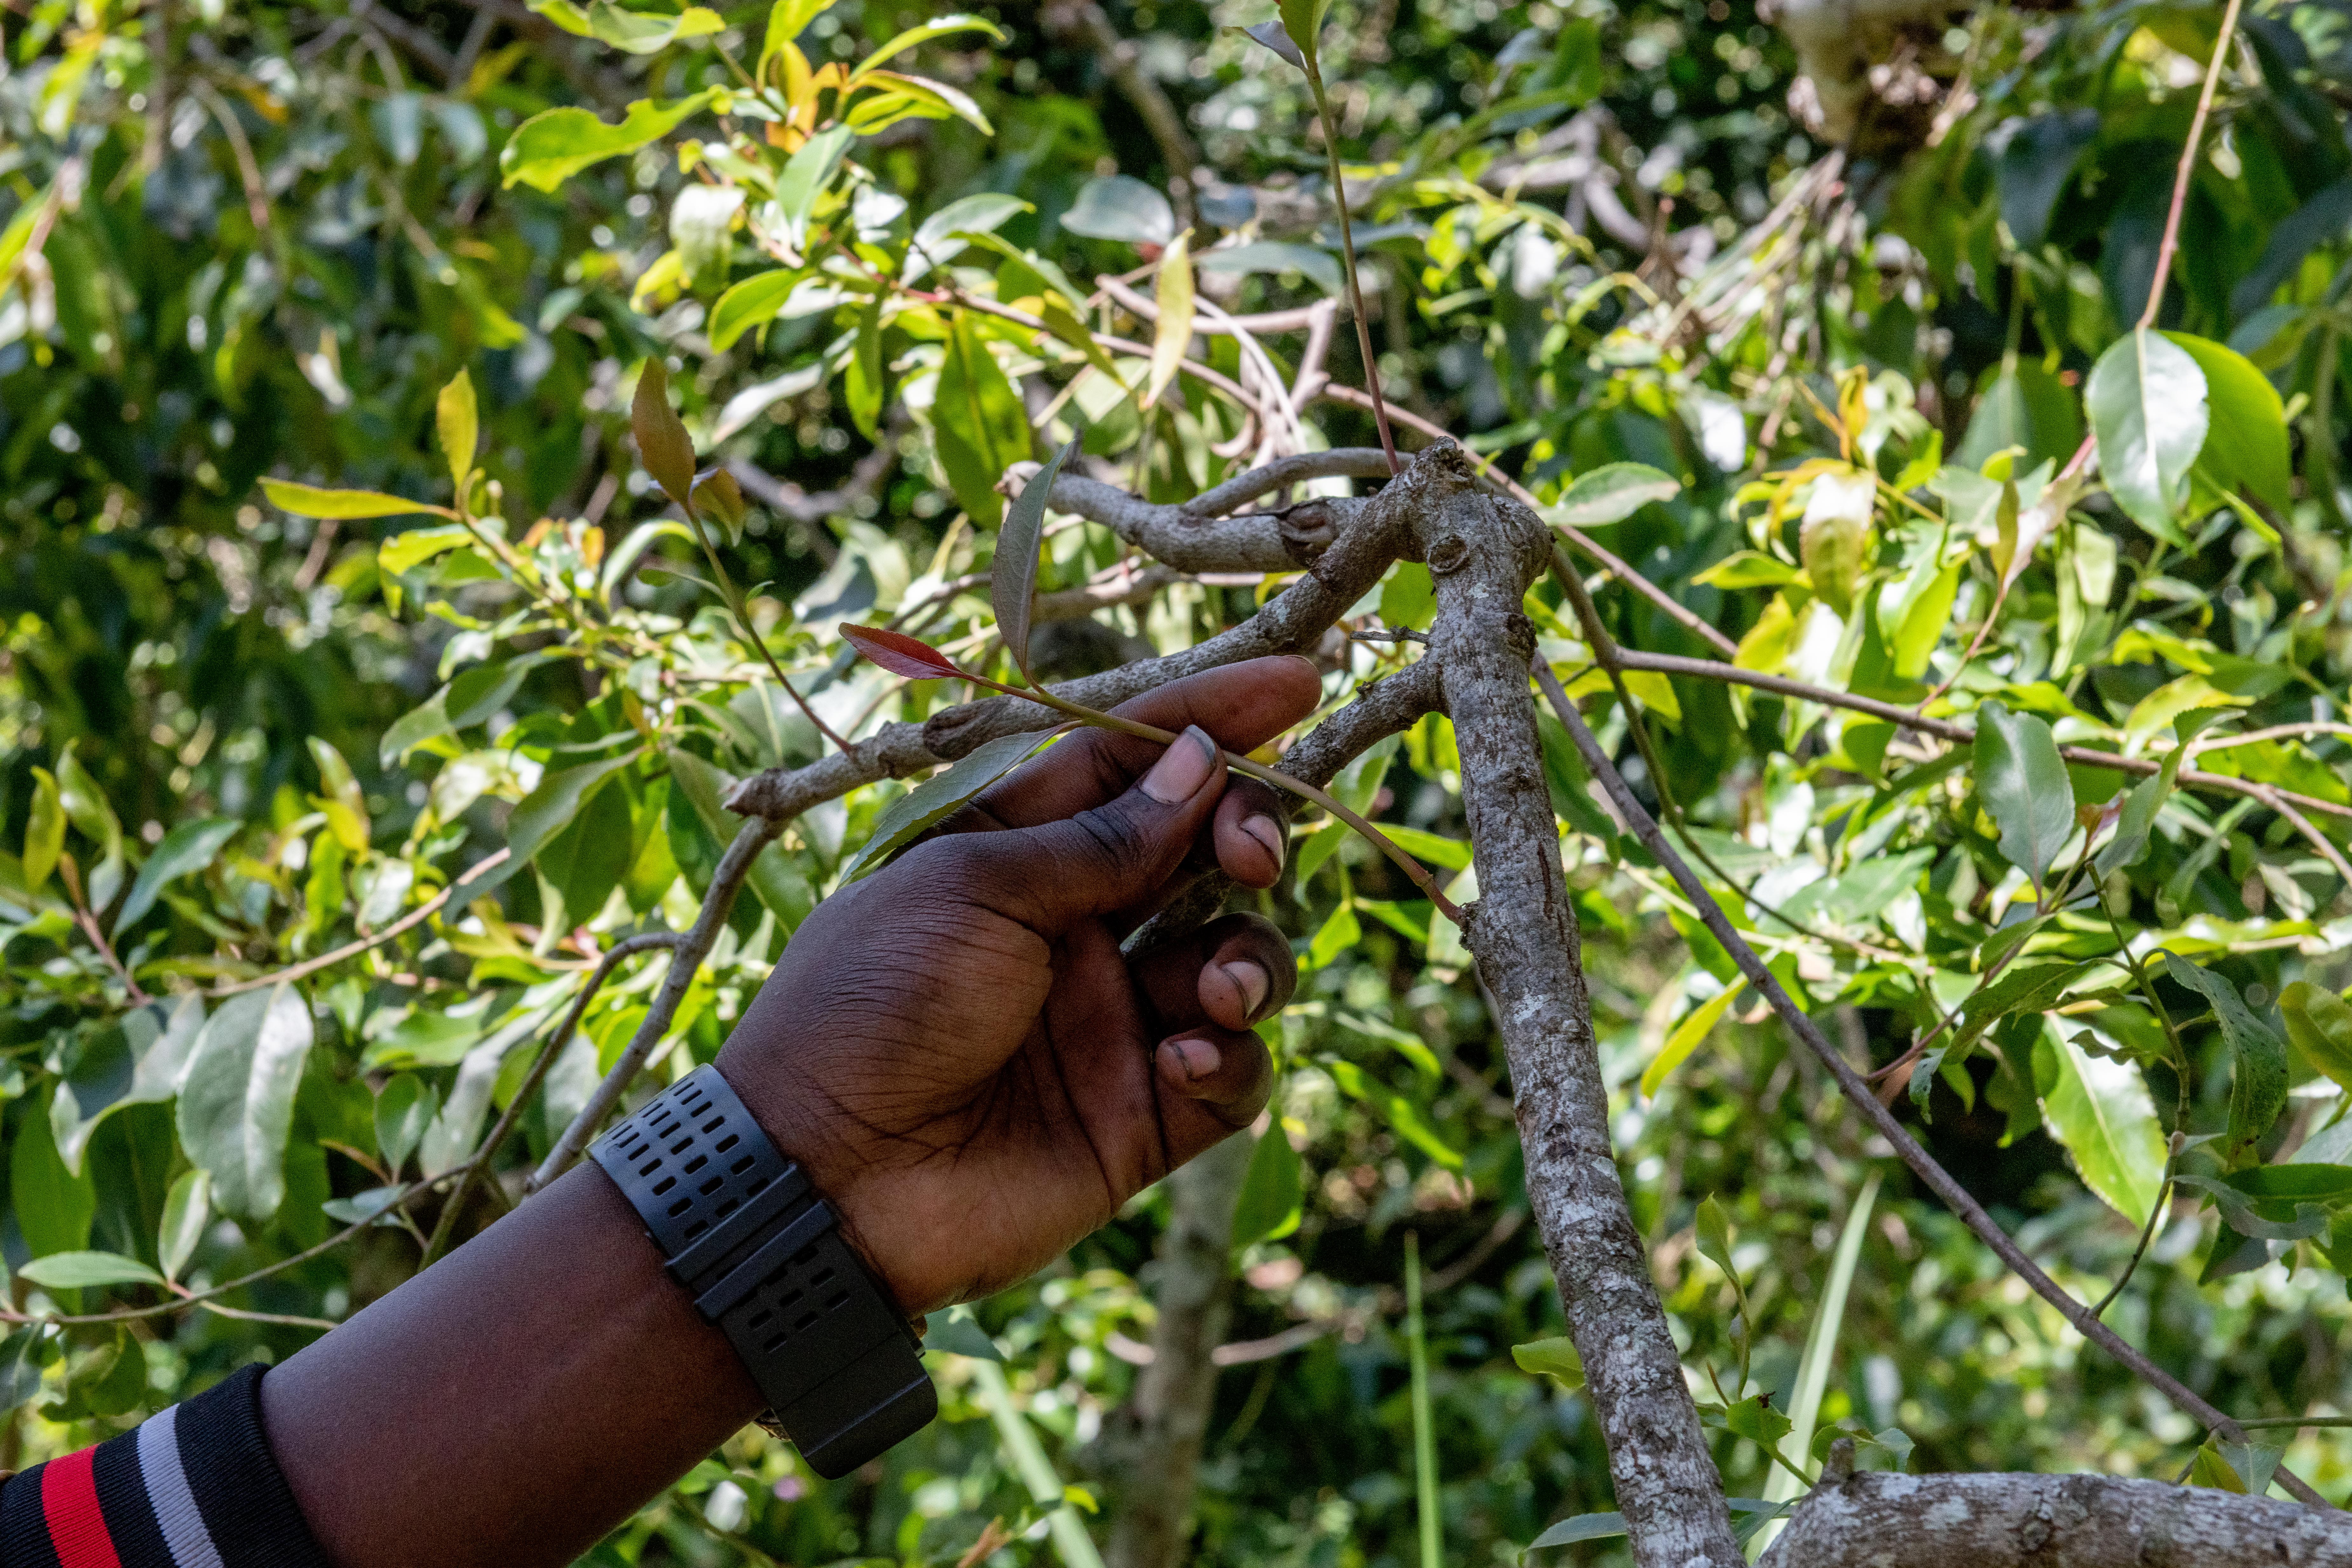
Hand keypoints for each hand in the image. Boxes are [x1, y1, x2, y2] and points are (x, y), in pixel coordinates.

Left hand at [720, 657, 1321, 1312]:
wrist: (824, 1178)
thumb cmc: (871, 1006)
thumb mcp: (973, 889)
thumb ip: (1101, 838)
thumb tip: (1199, 763)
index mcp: (1018, 855)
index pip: (1134, 767)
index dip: (1213, 721)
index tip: (1299, 683)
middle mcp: (1075, 929)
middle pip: (1203, 854)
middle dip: (1248, 835)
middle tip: (1249, 855)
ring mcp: (1114, 1022)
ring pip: (1238, 960)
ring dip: (1250, 957)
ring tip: (1213, 985)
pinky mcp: (1142, 1115)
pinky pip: (1232, 1071)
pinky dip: (1231, 1056)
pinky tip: (1184, 1056)